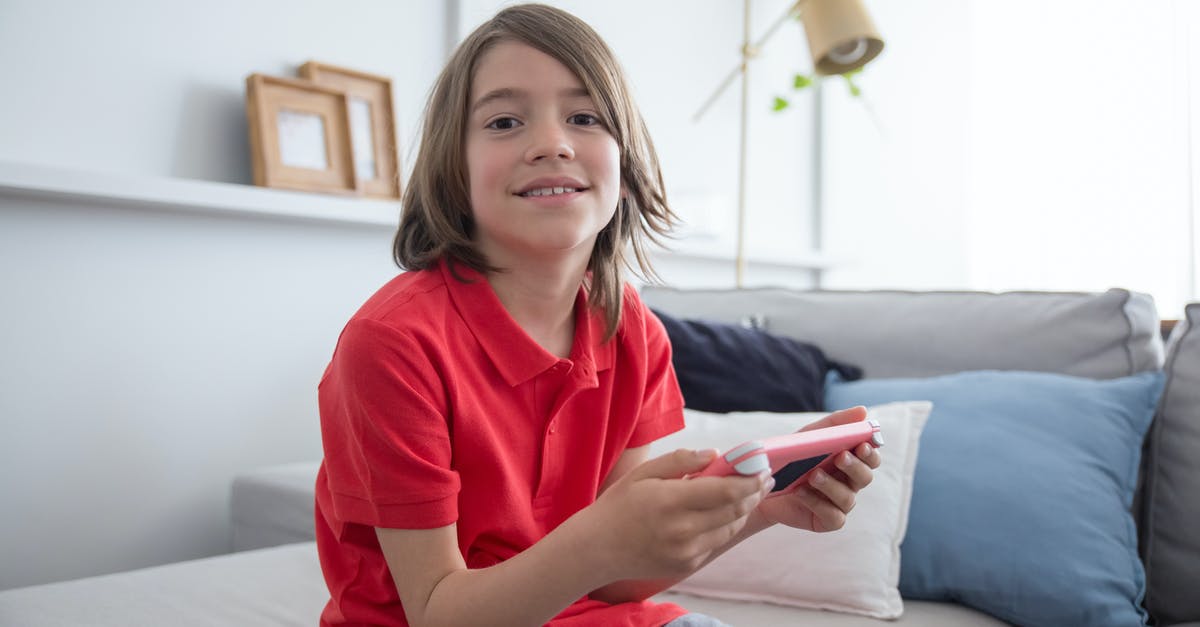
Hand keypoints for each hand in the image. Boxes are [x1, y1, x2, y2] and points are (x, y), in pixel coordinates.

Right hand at [580, 448, 772, 580]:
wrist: (598, 549)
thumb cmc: (620, 505)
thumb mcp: (644, 473)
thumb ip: (680, 460)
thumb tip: (715, 454)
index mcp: (671, 501)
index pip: (726, 491)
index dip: (750, 480)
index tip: (763, 468)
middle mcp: (683, 530)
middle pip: (735, 510)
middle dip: (755, 492)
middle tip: (765, 477)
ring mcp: (687, 552)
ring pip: (730, 527)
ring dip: (744, 509)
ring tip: (750, 493)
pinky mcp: (687, 565)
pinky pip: (716, 542)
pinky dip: (725, 525)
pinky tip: (724, 512)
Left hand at [757, 406, 881, 531]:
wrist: (764, 483)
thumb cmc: (793, 458)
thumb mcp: (811, 436)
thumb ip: (836, 423)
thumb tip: (863, 411)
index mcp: (850, 461)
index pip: (871, 457)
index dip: (871, 452)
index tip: (862, 445)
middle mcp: (849, 483)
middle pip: (865, 477)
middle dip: (854, 467)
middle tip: (840, 457)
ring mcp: (839, 503)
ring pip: (848, 498)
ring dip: (831, 485)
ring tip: (813, 475)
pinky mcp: (827, 520)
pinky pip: (833, 516)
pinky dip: (817, 503)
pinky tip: (801, 492)